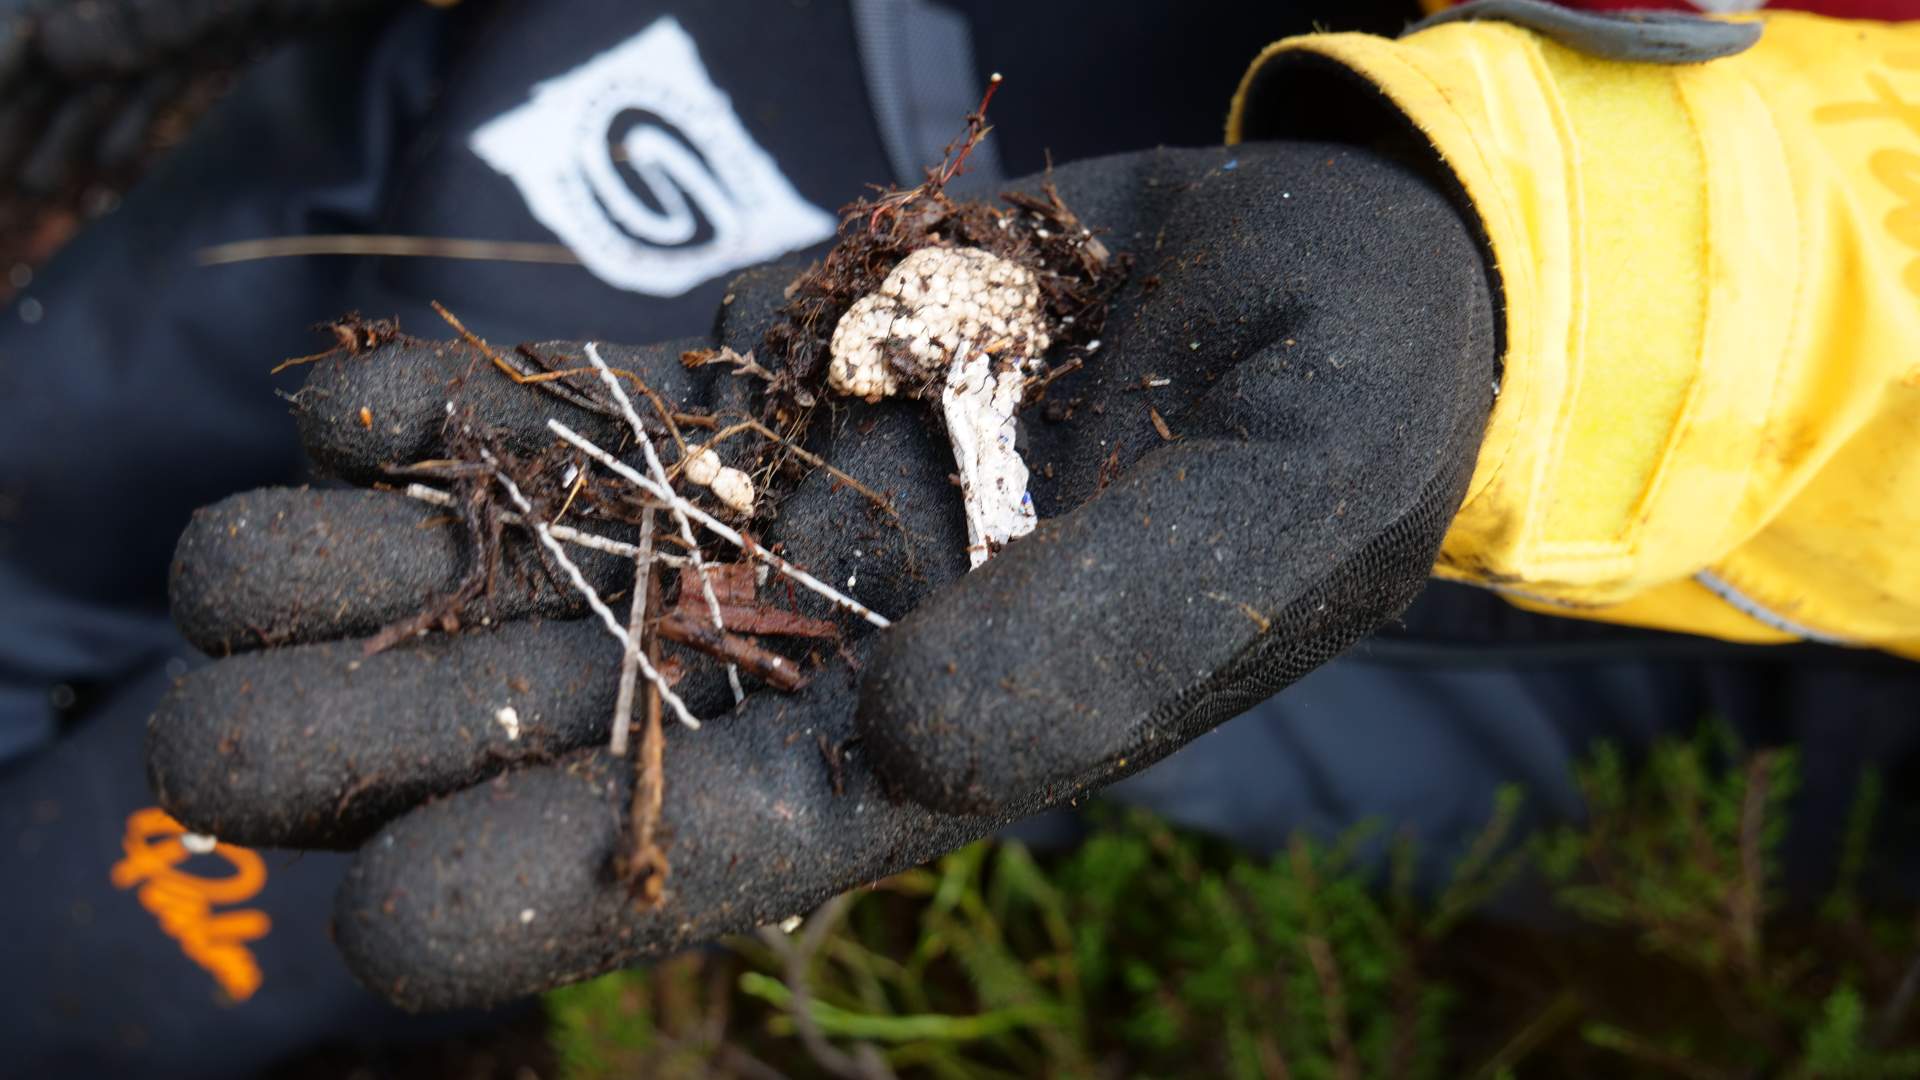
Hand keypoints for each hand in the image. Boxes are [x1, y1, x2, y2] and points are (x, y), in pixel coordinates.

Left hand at [148, 142, 1495, 1009]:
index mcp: (941, 735)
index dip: (548, 893)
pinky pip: (561, 422)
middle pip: (560, 729)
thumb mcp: (1283, 509)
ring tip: (233, 564)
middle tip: (226, 734)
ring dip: (355, 582)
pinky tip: (340, 414)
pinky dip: (440, 420)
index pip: (719, 845)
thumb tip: (914, 741)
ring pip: (519, 578)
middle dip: (382, 745)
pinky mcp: (743, 387)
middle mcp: (822, 648)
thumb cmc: (1349, 406)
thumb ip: (1124, 631)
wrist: (1325, 265)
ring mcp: (761, 512)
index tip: (386, 916)